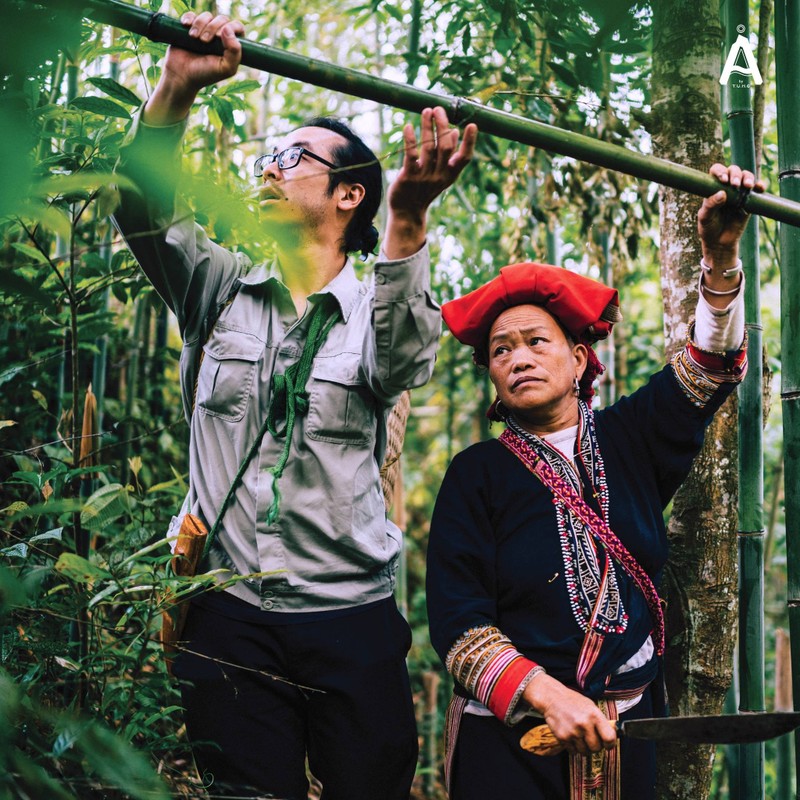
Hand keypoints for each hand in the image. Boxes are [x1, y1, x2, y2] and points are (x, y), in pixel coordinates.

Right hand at [144, 12, 244, 125]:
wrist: (182, 75)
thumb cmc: (205, 74)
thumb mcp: (226, 68)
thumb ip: (234, 52)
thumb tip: (228, 28)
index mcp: (230, 46)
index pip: (237, 27)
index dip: (231, 28)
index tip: (219, 37)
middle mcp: (219, 37)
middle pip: (222, 19)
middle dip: (213, 27)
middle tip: (205, 41)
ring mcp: (204, 31)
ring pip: (207, 16)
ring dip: (200, 24)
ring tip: (194, 38)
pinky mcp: (190, 27)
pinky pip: (191, 14)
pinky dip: (189, 18)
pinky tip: (186, 27)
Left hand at [383, 106, 476, 258]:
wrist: (407, 213)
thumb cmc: (424, 190)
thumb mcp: (440, 174)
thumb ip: (449, 155)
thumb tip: (456, 131)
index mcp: (450, 174)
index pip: (464, 158)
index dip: (469, 142)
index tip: (472, 125)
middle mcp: (439, 175)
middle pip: (445, 147)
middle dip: (443, 126)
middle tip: (439, 109)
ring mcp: (424, 177)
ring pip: (429, 148)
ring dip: (428, 127)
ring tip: (426, 111)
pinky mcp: (408, 177)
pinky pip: (411, 156)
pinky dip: (410, 140)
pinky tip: (408, 127)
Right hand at [522, 673, 616, 756]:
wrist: (552, 698)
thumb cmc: (573, 701)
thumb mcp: (590, 706)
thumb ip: (601, 721)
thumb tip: (611, 736)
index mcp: (594, 715)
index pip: (609, 738)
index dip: (610, 744)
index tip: (608, 745)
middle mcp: (584, 724)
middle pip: (597, 748)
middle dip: (595, 746)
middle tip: (591, 740)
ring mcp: (573, 732)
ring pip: (585, 752)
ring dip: (584, 748)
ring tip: (580, 737)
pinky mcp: (563, 737)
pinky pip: (573, 752)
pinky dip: (573, 748)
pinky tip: (572, 737)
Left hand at [697, 163, 765, 270]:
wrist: (720, 243)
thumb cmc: (708, 228)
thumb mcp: (705, 218)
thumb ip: (710, 205)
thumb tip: (722, 193)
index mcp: (713, 188)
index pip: (717, 171)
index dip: (720, 171)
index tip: (723, 180)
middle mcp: (726, 188)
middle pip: (734, 170)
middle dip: (735, 174)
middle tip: (734, 185)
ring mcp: (739, 193)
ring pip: (746, 176)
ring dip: (748, 177)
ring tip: (747, 186)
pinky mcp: (749, 201)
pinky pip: (756, 190)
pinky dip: (760, 186)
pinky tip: (759, 188)